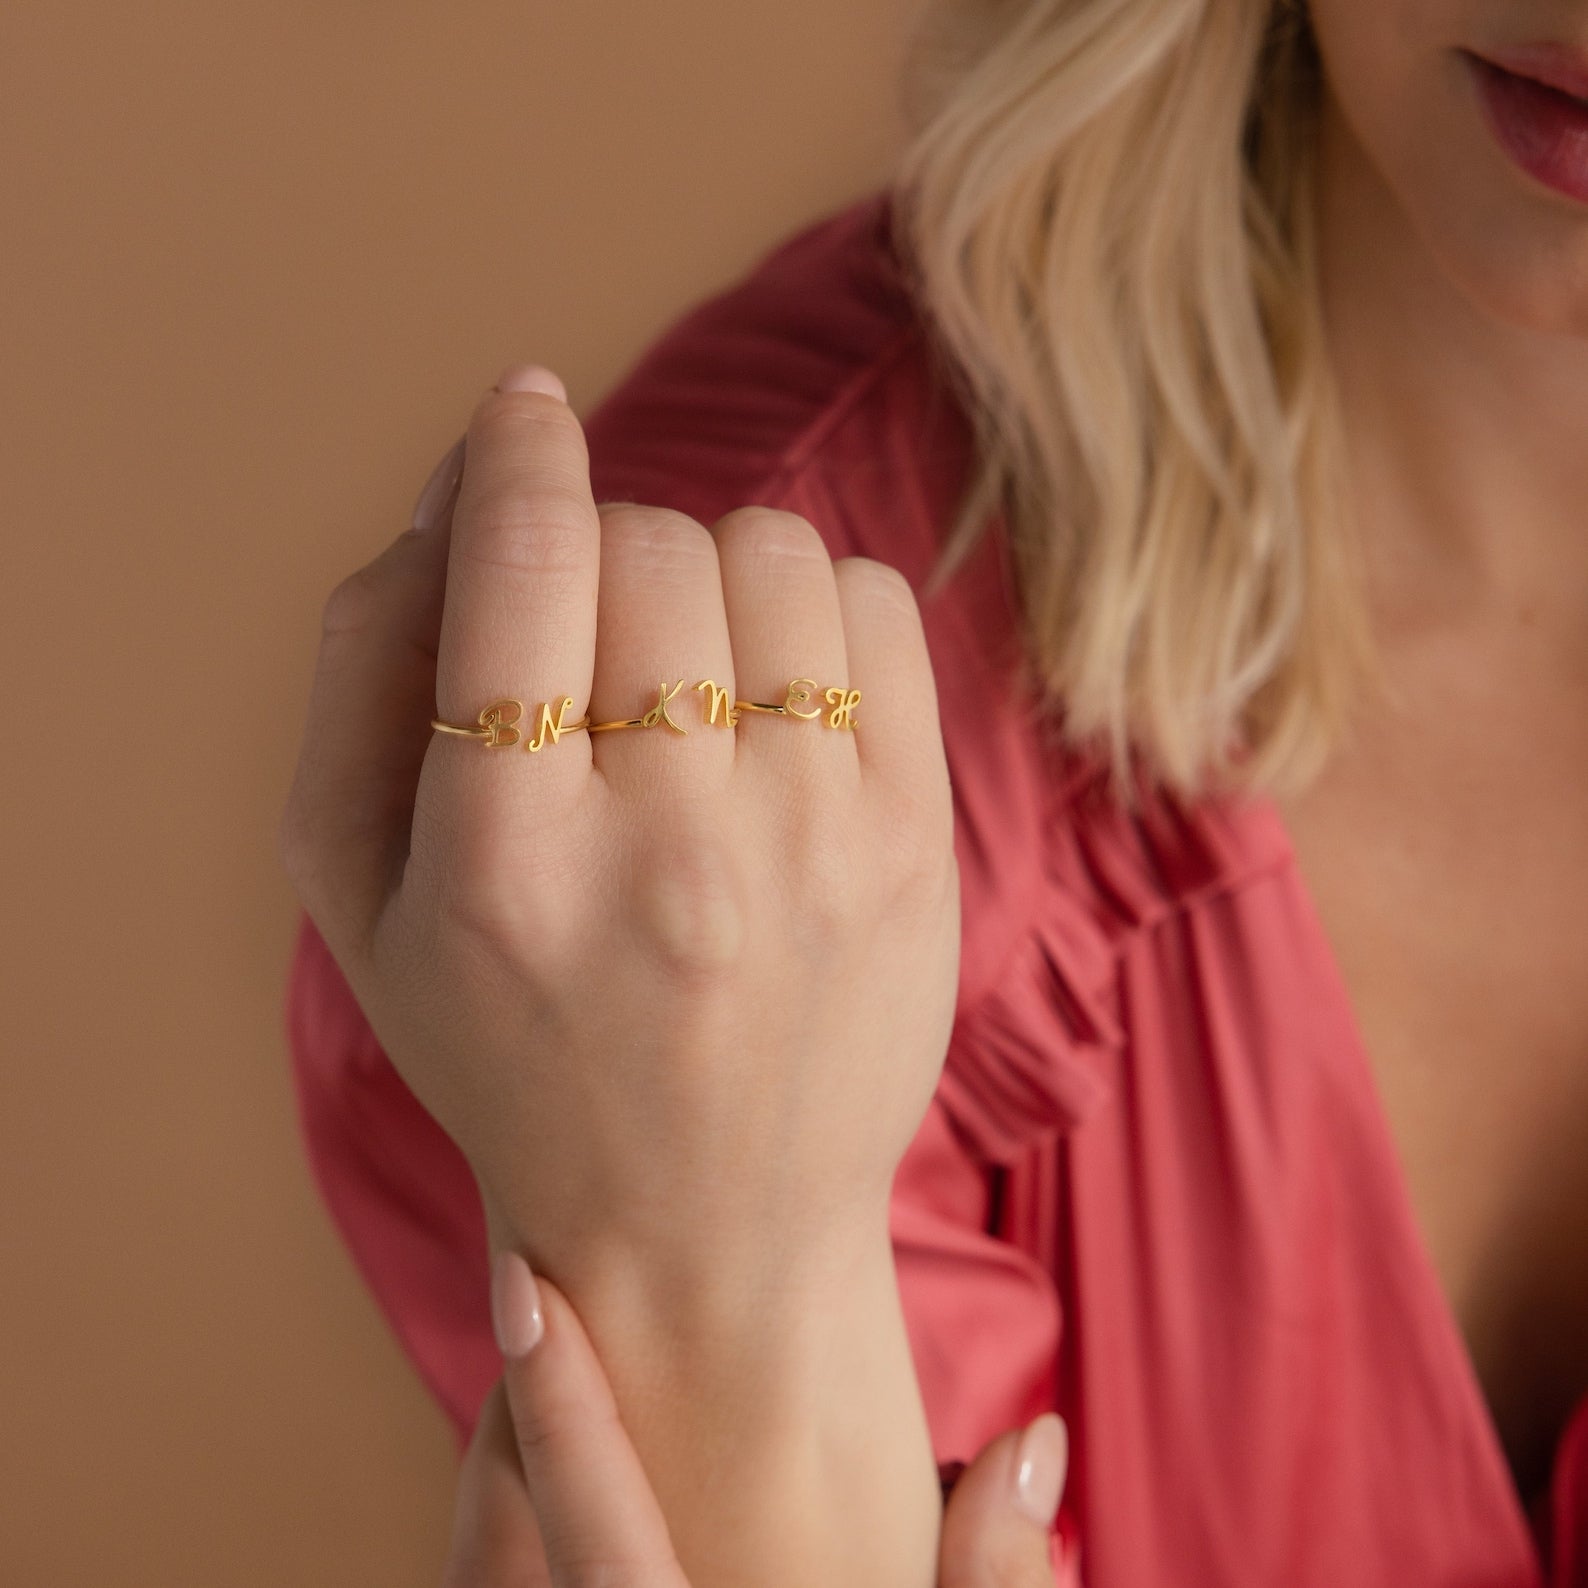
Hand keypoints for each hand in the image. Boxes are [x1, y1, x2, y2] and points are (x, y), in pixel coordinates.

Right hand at [278, 363, 959, 1298]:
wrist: (709, 1229)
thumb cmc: (511, 1055)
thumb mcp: (360, 906)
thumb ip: (360, 679)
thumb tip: (457, 491)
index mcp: (503, 864)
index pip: (524, 564)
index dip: (520, 446)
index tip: (527, 406)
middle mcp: (671, 851)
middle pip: (648, 545)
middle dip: (603, 545)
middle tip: (593, 632)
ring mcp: (816, 846)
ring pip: (772, 553)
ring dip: (711, 571)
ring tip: (689, 672)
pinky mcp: (915, 848)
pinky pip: (878, 610)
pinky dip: (816, 607)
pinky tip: (777, 694)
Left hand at [441, 1258, 1075, 1587]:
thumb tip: (1033, 1441)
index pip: (608, 1544)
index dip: (566, 1410)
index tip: (524, 1295)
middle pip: (505, 1567)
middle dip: (505, 1447)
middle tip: (529, 1331)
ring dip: (503, 1508)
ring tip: (530, 1412)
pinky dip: (518, 1566)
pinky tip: (561, 1530)